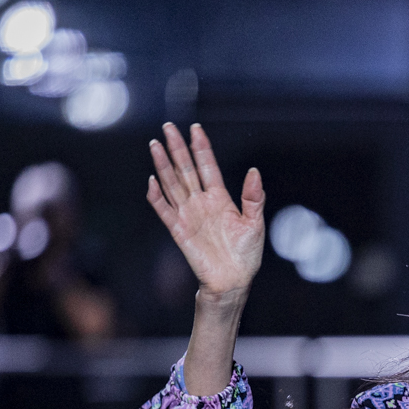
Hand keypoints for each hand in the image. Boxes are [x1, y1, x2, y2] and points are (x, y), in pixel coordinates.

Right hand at [147, 123, 264, 298]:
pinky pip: (165, 210)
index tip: (195, 128)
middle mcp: (201, 202)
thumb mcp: (255, 223)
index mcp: (220, 198)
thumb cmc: (247, 254)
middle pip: (186, 169)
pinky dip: (157, 196)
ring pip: (172, 184)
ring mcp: (188, 214)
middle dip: (177, 148)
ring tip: (155, 145)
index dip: (201, 148)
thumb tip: (254, 172)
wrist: (234, 280)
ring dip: (163, 165)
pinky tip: (152, 181)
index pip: (208, 166)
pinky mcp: (179, 230)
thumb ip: (253, 197)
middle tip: (168, 127)